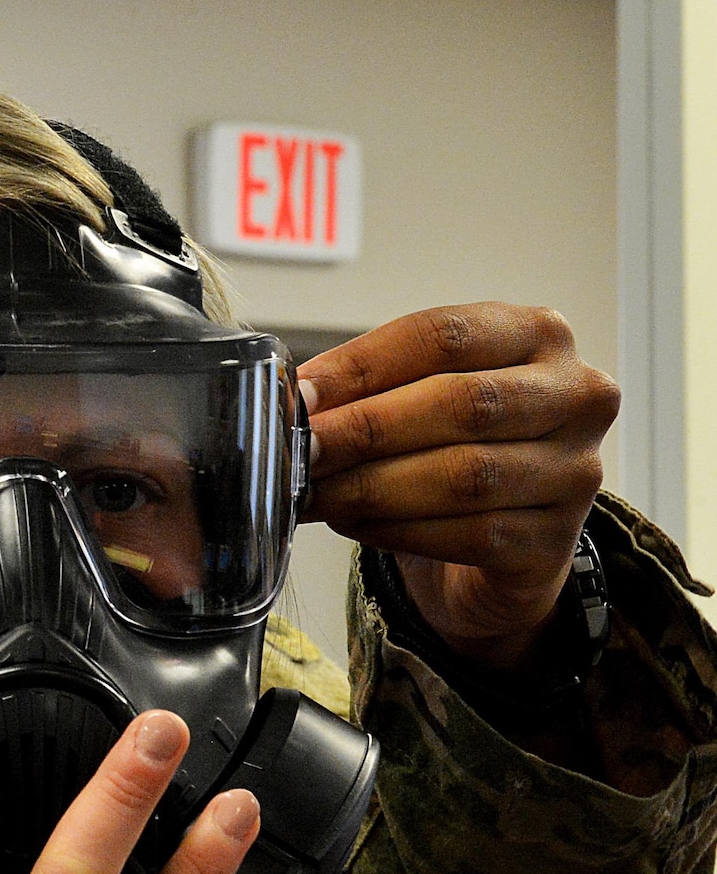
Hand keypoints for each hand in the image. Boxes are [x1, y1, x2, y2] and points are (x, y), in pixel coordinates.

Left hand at [299, 303, 618, 671]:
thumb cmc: (453, 442)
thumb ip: (369, 387)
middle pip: (460, 403)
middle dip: (364, 429)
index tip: (300, 394)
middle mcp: (577, 394)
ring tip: (313, 491)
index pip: (443, 336)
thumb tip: (295, 399)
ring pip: (464, 475)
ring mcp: (577, 470)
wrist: (506, 531)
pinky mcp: (556, 540)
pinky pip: (467, 534)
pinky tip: (352, 522)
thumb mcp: (418, 392)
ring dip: (371, 485)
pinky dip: (397, 528)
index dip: (363, 365)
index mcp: (538, 334)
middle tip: (299, 448)